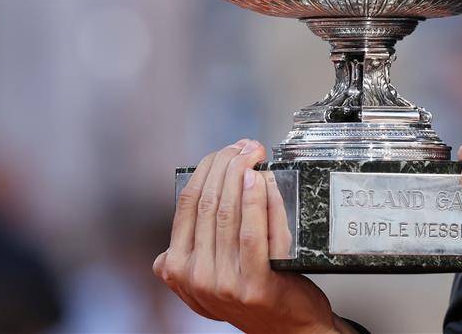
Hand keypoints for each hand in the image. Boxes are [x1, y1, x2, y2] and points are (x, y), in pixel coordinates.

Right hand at [153, 139, 339, 333]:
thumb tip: (206, 182)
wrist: (285, 326)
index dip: (206, 168)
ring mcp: (222, 284)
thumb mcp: (210, 266)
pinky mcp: (253, 285)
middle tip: (245, 146)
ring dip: (241, 174)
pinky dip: (256, 201)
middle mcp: (194, 277)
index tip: (225, 149)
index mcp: (176, 267)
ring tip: (253, 154)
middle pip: (207, 203)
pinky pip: (252, 234)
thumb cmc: (251, 288)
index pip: (187, 203)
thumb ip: (197, 238)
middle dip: (226, 164)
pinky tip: (259, 180)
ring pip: (227, 214)